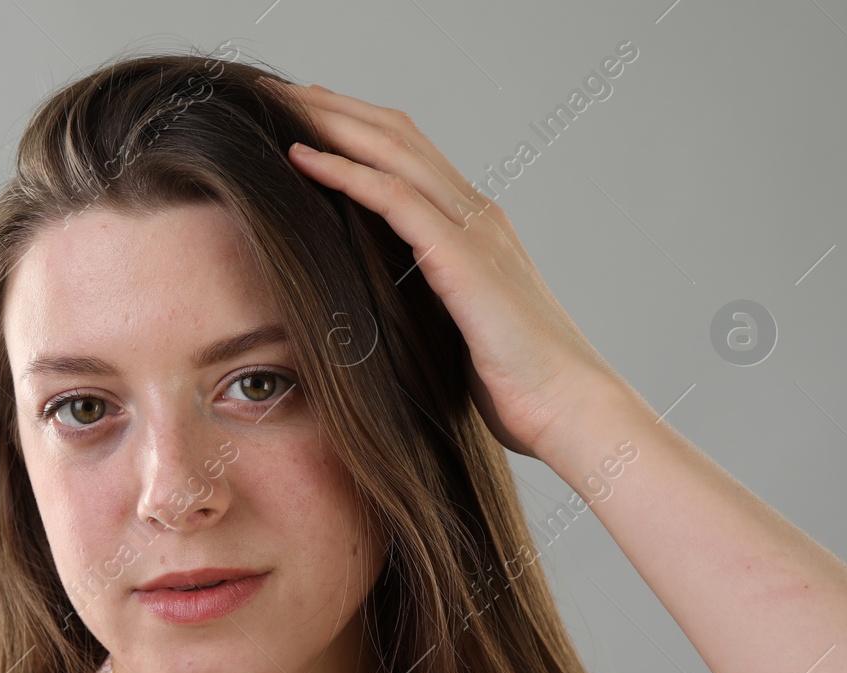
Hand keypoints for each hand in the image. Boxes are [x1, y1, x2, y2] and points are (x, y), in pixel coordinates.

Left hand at [262, 78, 627, 458]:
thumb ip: (426, 304)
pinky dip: (343, 171)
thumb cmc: (518, 387)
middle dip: (334, 106)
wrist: (570, 410)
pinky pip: (393, 198)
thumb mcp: (458, 332)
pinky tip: (301, 156)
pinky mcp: (463, 259)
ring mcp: (474, 231)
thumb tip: (378, 312)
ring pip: (392, 150)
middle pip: (396, 135)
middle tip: (276, 89)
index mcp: (476, 228)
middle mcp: (477, 215)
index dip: (357, 126)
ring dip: (330, 121)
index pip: (409, 153)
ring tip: (277, 102)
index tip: (304, 113)